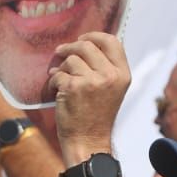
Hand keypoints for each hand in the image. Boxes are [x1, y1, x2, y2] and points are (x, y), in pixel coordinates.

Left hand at [50, 34, 129, 150]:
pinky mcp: (73, 88)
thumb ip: (106, 67)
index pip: (112, 41)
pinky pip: (58, 74)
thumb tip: (87, 43)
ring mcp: (91, 81)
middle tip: (60, 52)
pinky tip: (57, 90)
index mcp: (122, 74)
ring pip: (70, 59)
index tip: (82, 38)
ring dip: (61, 68)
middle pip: (86, 45)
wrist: (88, 141)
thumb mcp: (112, 89)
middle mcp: (110, 75)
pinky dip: (54, 81)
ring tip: (61, 78)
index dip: (94, 36)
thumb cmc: (97, 115)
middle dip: (70, 47)